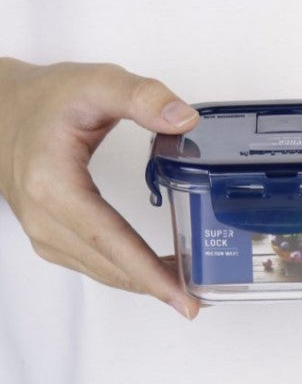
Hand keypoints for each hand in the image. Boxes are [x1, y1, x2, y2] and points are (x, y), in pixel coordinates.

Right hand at [0, 58, 200, 319]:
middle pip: (109, 265)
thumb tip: (186, 120)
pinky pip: (94, 263)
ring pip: (102, 270)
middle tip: (199, 300)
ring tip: (186, 288)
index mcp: (53, 186)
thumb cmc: (47, 98)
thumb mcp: (96, 83)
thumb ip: (142, 97)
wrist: (1, 109)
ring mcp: (44, 232)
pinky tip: (154, 271)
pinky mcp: (50, 234)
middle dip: (156, 287)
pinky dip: (126, 272)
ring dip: (143, 283)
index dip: (150, 274)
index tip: (184, 300)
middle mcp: (44, 219)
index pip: (110, 241)